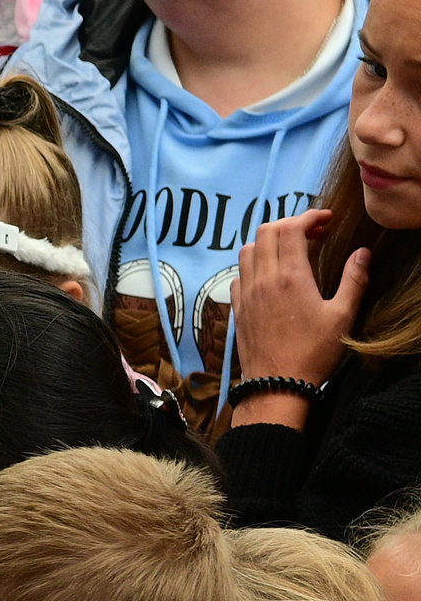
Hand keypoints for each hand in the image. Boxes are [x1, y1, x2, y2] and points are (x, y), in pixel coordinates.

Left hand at [232, 209, 364, 427]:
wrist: (277, 384)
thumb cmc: (314, 352)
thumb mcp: (343, 316)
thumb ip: (354, 280)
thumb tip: (362, 253)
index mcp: (290, 276)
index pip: (291, 228)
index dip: (309, 216)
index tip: (327, 219)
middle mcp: (263, 279)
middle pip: (266, 231)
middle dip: (290, 223)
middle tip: (313, 232)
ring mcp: (246, 292)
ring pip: (248, 250)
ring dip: (269, 241)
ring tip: (292, 249)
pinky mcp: (238, 307)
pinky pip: (239, 273)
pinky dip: (254, 263)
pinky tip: (271, 274)